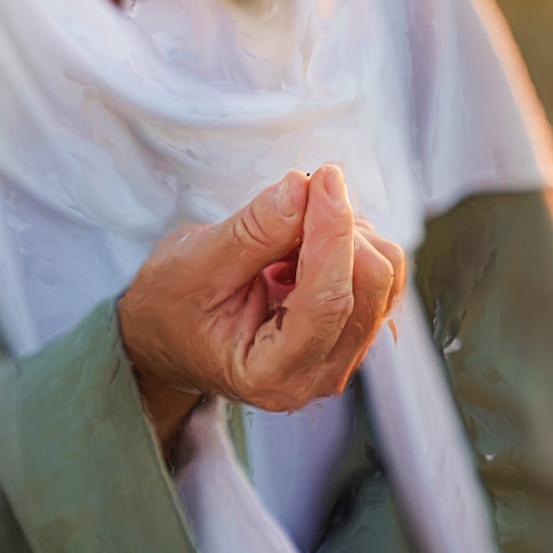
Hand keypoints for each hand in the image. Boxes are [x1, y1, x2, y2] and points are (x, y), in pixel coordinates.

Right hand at [118, 165, 403, 446]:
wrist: (170, 335)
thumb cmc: (172, 309)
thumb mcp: (194, 266)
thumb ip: (252, 231)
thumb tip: (301, 188)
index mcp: (271, 374)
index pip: (327, 300)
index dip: (331, 231)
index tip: (323, 177)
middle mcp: (318, 374)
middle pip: (369, 284)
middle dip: (337, 229)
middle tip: (289, 204)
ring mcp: (342, 354)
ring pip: (383, 274)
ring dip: (344, 234)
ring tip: (286, 236)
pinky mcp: (353, 330)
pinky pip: (379, 273)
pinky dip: (348, 243)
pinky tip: (304, 246)